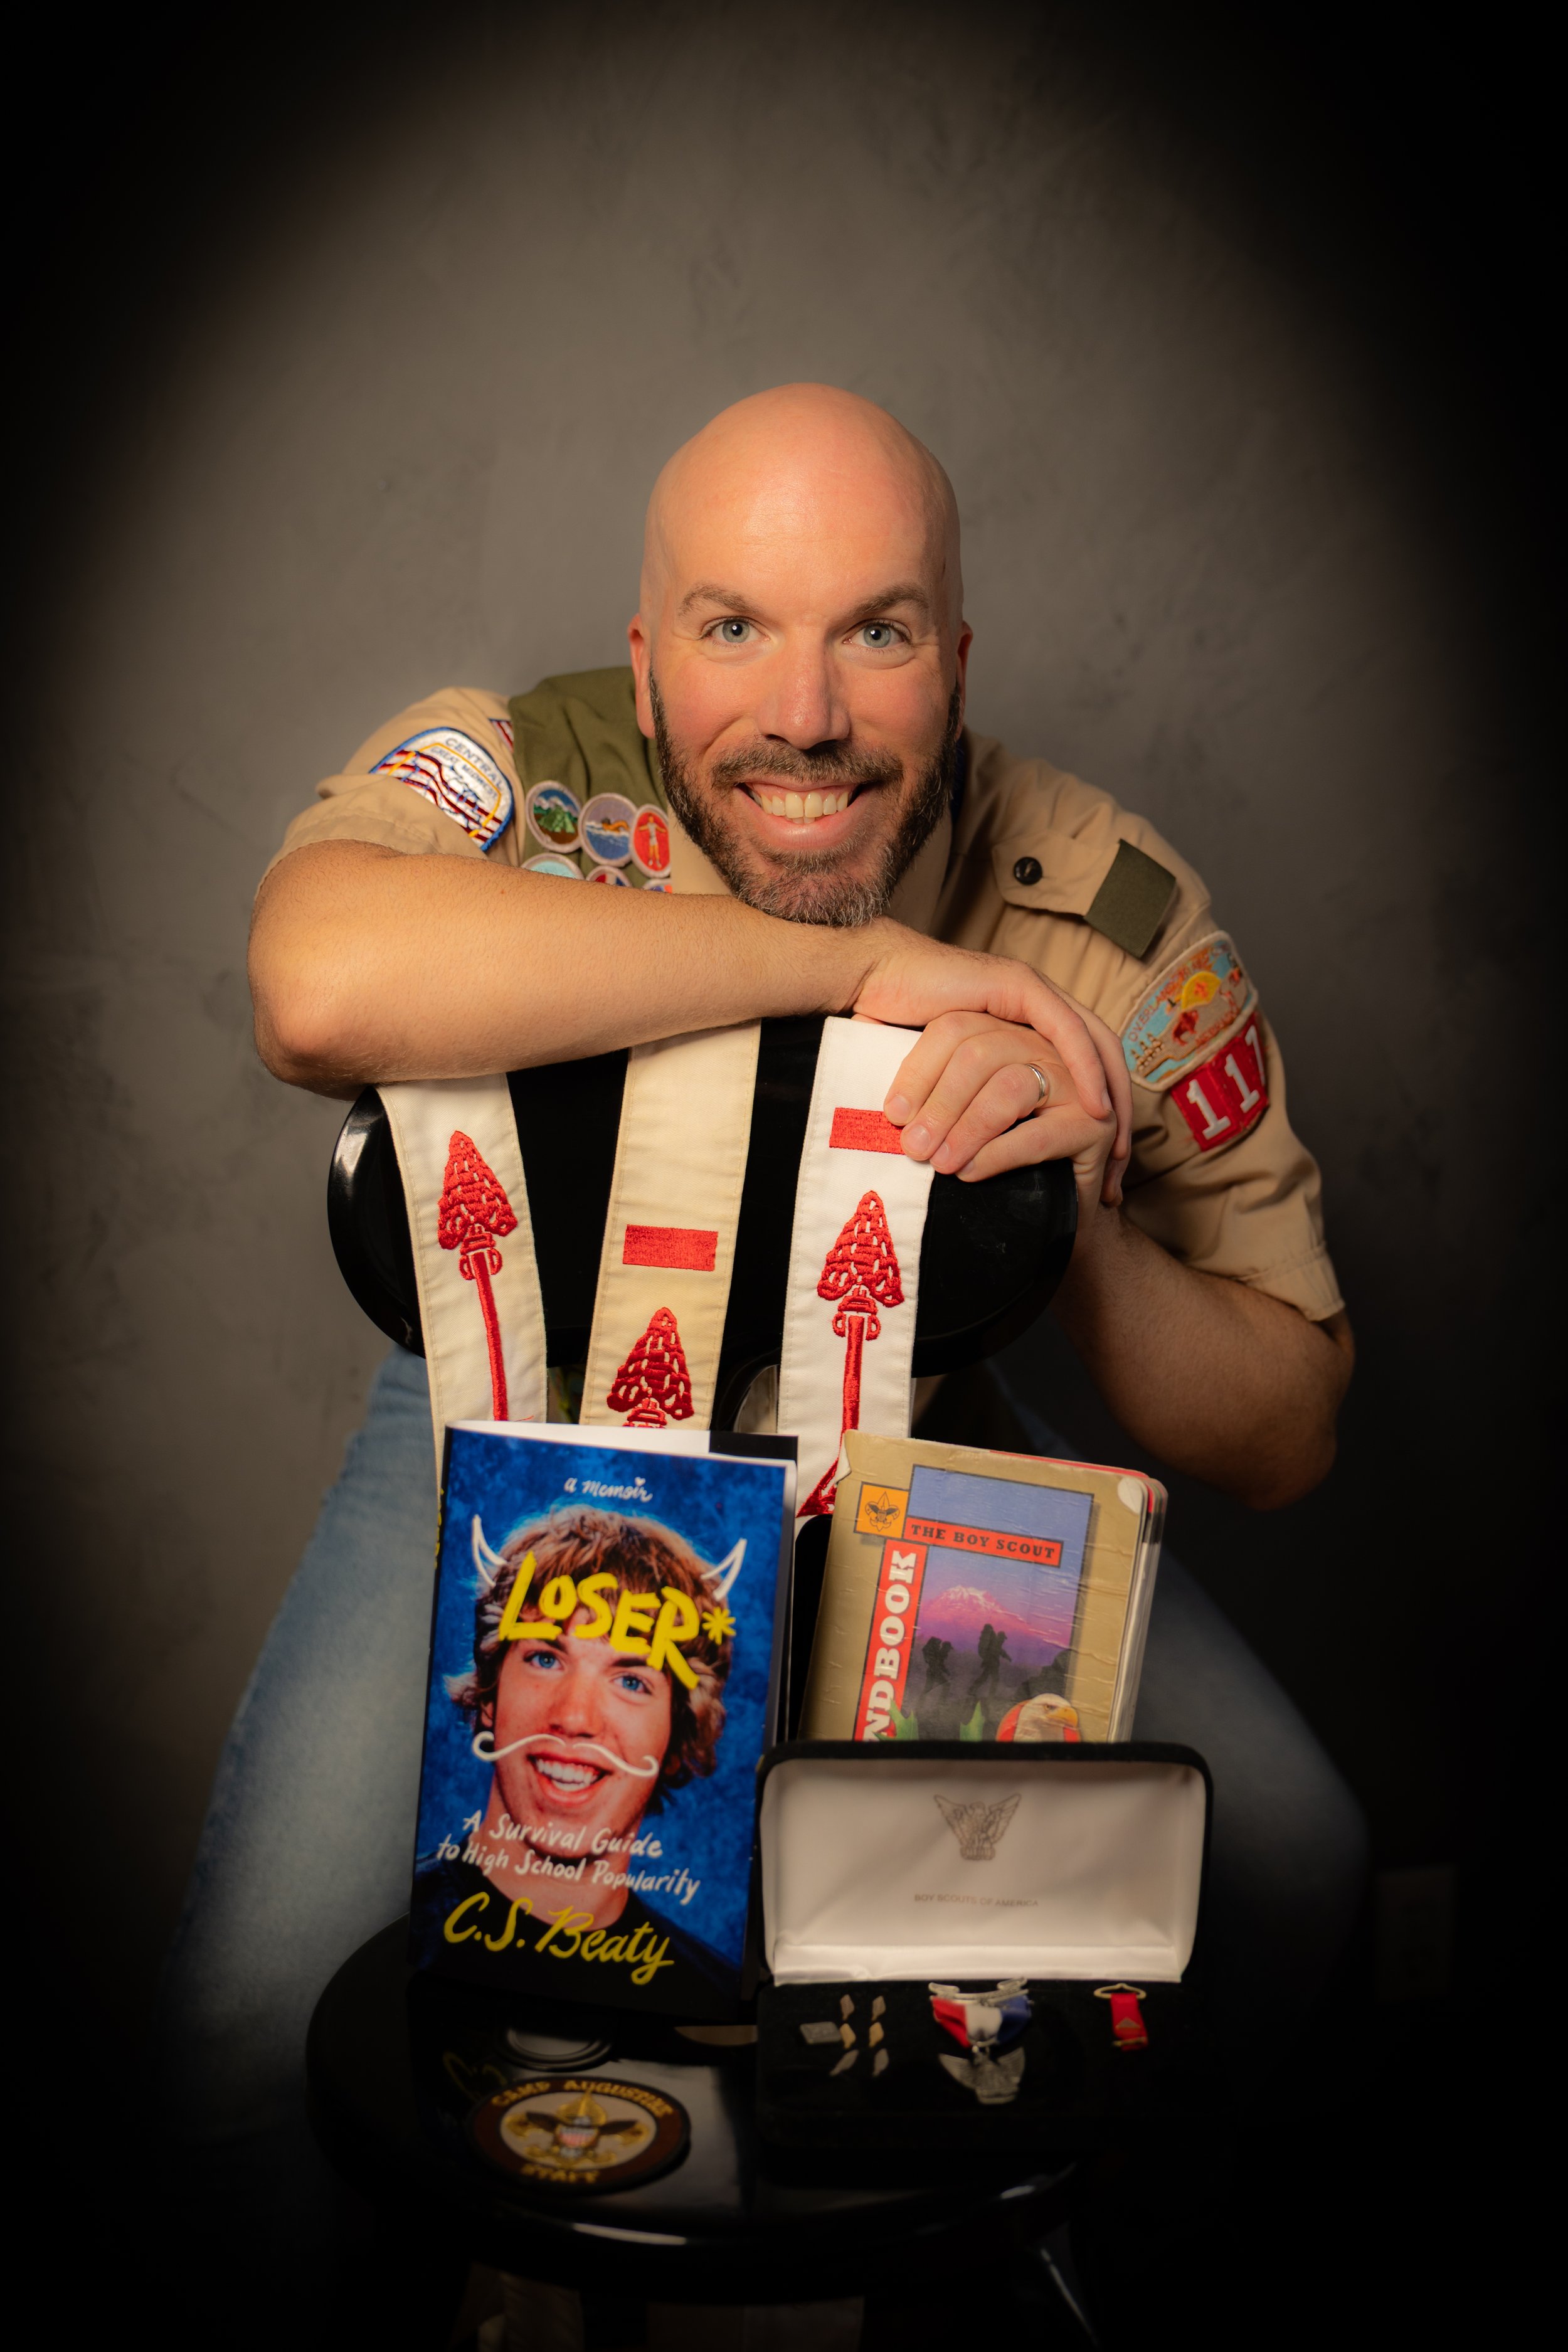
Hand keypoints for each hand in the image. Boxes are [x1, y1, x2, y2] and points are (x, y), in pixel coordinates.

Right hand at [852, 926, 1130, 1202]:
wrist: (871, 980)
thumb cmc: (894, 1030)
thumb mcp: (944, 1082)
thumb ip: (964, 1105)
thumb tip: (964, 1159)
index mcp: (1022, 1027)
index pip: (1077, 1072)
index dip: (1095, 1117)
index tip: (1101, 1170)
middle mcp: (1035, 1007)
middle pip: (1099, 1060)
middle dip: (1117, 1114)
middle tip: (1120, 1167)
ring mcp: (1031, 992)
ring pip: (1093, 1045)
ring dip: (1110, 1094)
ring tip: (1115, 1140)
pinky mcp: (1019, 985)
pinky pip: (1067, 1030)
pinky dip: (1087, 1067)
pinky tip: (1095, 1104)